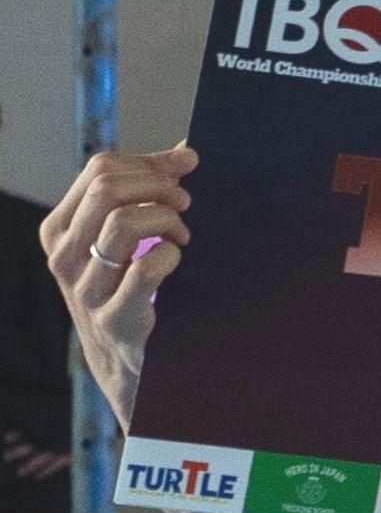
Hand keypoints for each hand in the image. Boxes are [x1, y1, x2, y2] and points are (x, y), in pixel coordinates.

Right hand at [41, 144, 194, 418]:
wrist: (122, 359)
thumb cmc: (128, 288)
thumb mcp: (123, 240)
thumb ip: (148, 193)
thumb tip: (187, 152)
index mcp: (60, 228)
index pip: (98, 169)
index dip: (148, 162)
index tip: (182, 170)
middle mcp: (64, 255)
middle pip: (107, 189)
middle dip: (158, 187)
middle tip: (185, 203)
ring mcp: (85, 288)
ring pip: (123, 223)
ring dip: (166, 219)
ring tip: (181, 233)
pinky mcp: (115, 316)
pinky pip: (145, 267)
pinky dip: (171, 254)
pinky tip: (177, 258)